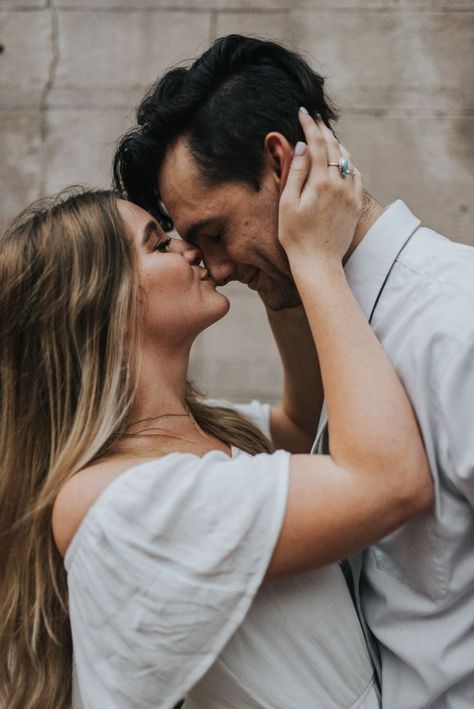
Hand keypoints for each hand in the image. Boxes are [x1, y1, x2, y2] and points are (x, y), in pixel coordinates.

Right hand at [278, 110, 362, 268]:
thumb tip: (302, 147)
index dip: (310, 125)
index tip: (303, 112)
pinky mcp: (356, 205)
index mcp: (321, 182)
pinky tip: (342, 161)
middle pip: (333, 147)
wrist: (318, 262)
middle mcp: (340, 184)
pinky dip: (348, 163)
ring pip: (347, 159)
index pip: (316, 143)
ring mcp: (350, 194)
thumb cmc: (295, 236)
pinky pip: (356, 176)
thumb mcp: (288, 204)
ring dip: (336, 144)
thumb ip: (296, 173)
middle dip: (323, 130)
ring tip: (327, 135)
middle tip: (315, 119)